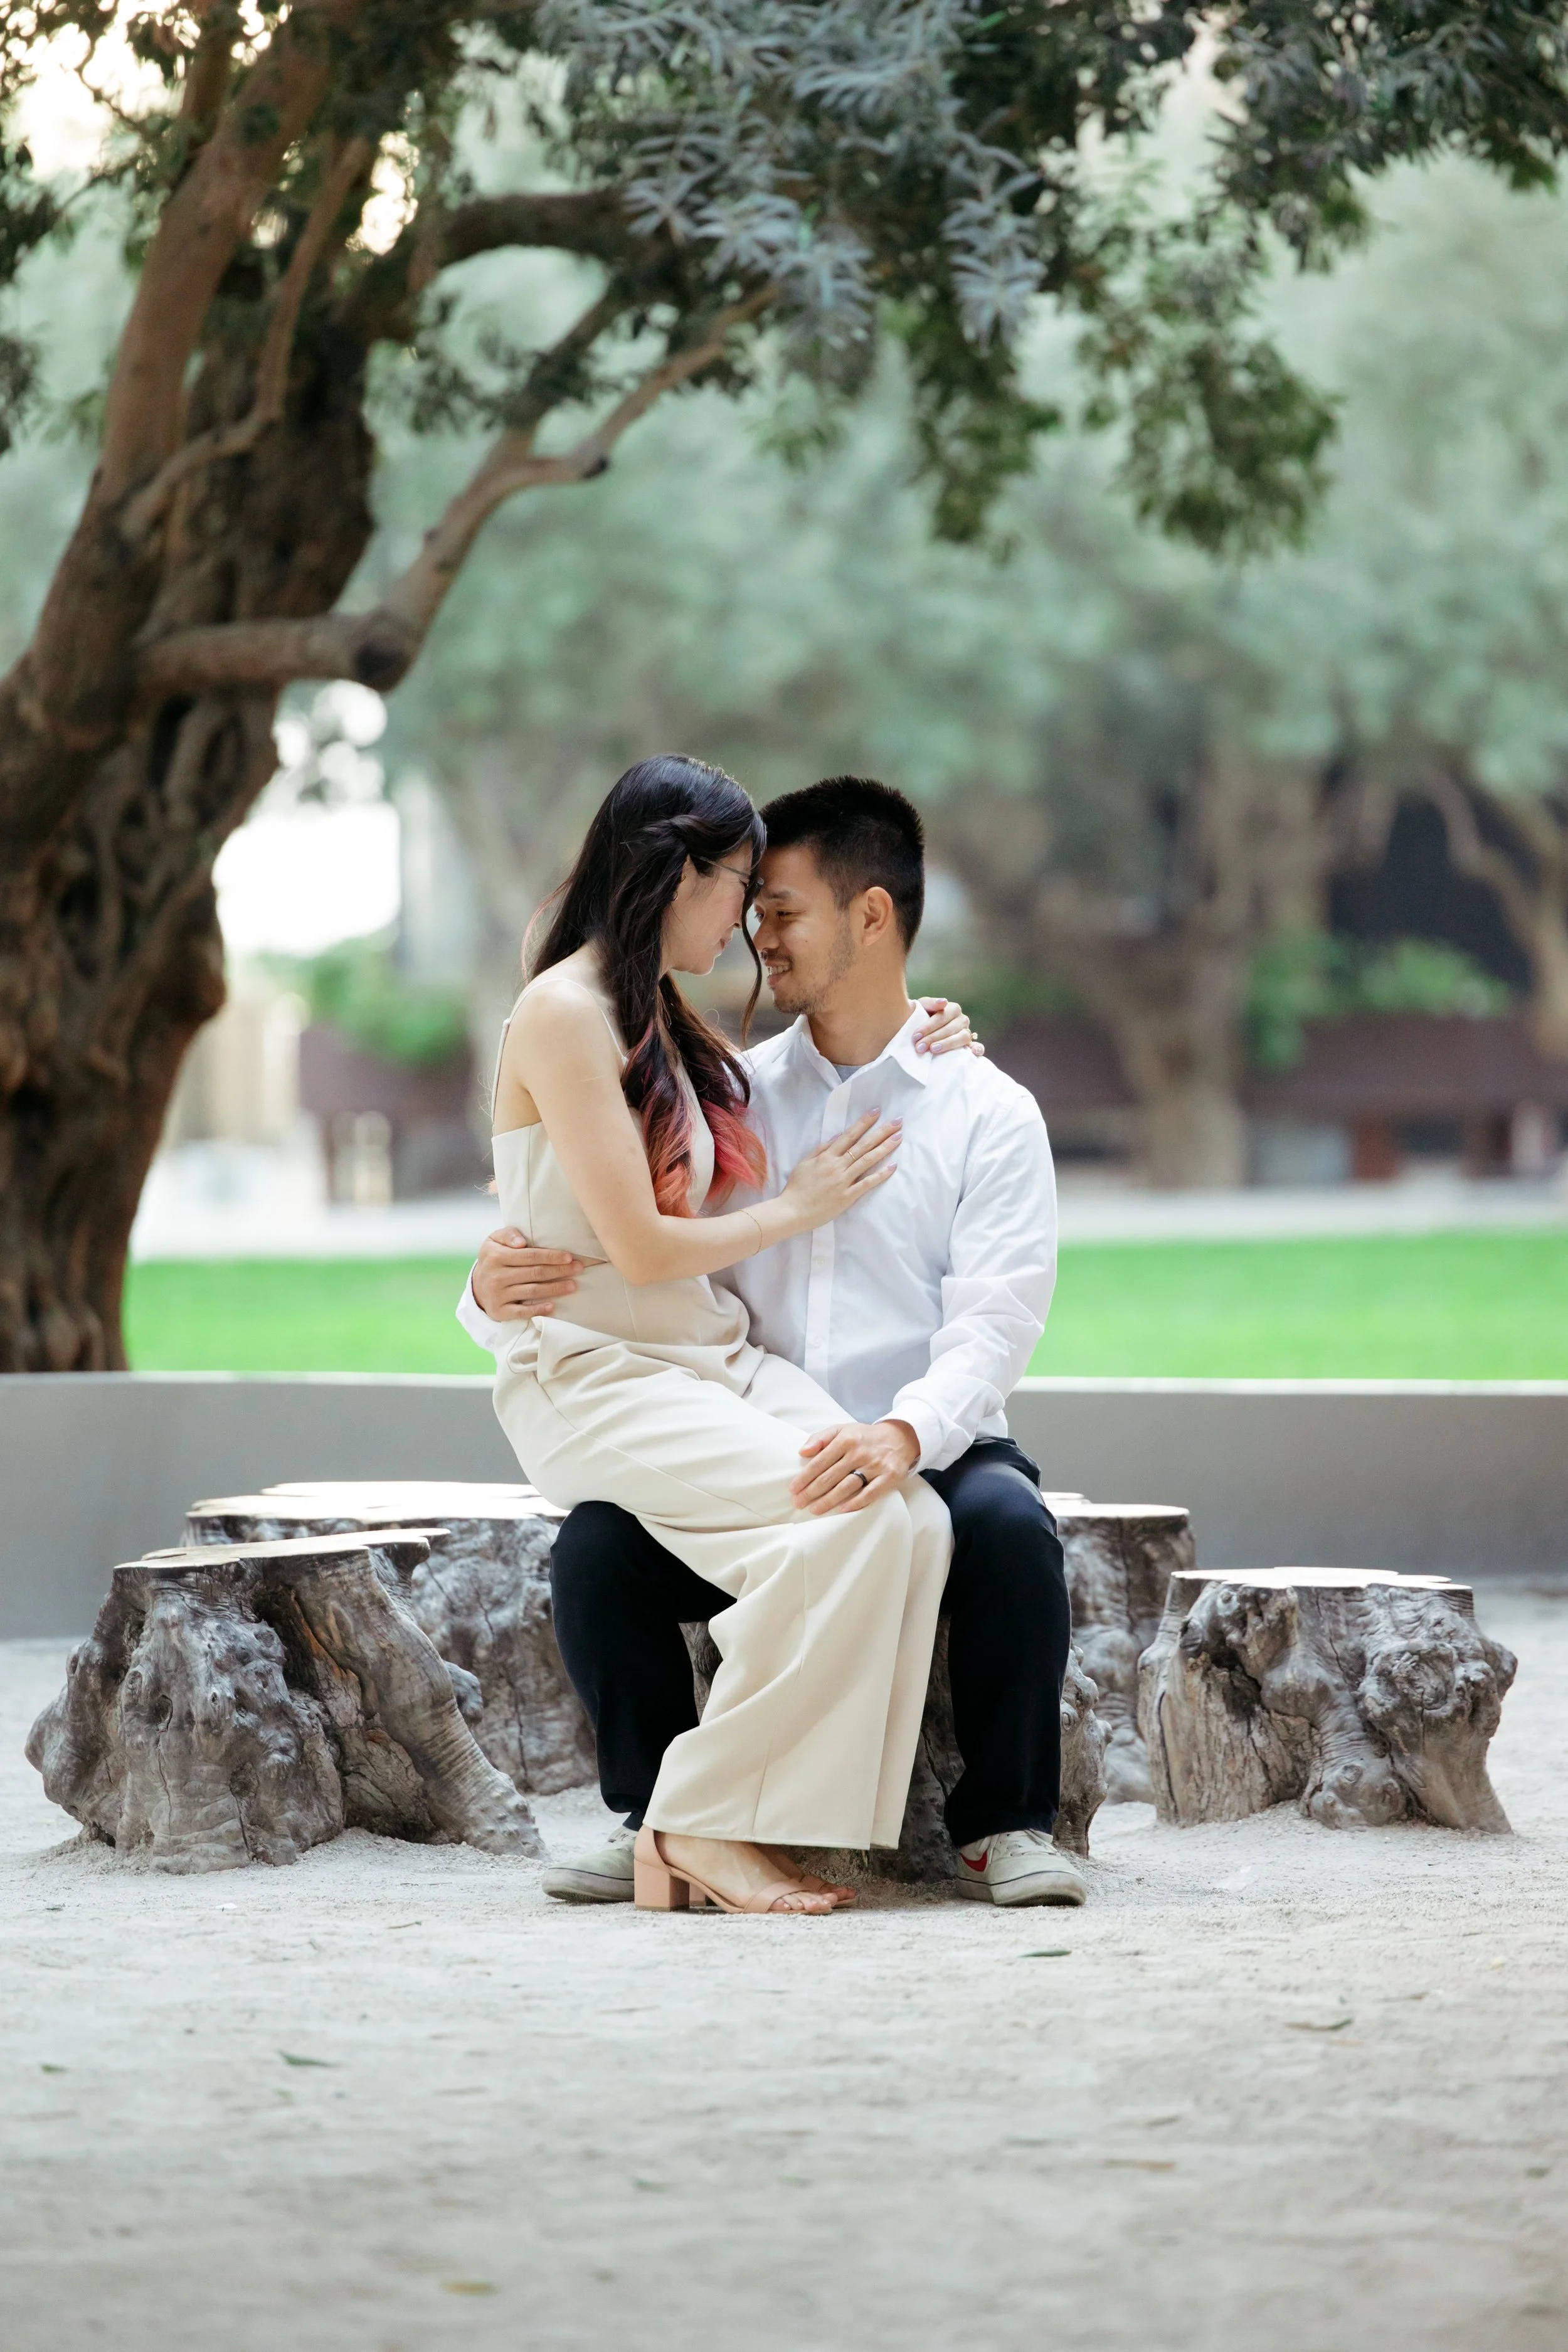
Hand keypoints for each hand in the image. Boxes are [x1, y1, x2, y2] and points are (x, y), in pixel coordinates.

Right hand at [473, 1226, 584, 1319]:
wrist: (477, 1285)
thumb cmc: (494, 1258)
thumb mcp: (494, 1240)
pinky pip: (521, 1312)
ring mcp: (498, 1295)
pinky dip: (537, 1310)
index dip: (551, 1256)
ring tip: (573, 1286)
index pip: (530, 1256)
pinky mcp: (499, 1311)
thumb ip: (508, 1234)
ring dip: (555, 1289)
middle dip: (559, 1271)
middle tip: (578, 1269)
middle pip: (534, 1273)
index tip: (569, 1257)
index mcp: (496, 1256)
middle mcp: (496, 1276)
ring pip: (532, 1291)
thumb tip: (522, 1243)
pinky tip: (552, 1307)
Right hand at [779, 1111, 899, 1231]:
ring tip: (898, 1137)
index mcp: (827, 1156)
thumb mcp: (804, 1163)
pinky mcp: (848, 1196)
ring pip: (867, 1160)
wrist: (792, 1211)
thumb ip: (820, 1149)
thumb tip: (836, 1137)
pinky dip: (880, 1175)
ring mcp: (844, 1181)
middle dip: (881, 1131)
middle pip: (863, 1145)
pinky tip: (893, 1166)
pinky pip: (867, 1184)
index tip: (876, 1111)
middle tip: (897, 1121)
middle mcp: (837, 1166)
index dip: (863, 1122)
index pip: (849, 1135)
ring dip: (884, 1148)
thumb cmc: (796, 1187)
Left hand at [791, 1419, 920, 1514]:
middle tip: (798, 1503)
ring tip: (814, 1510)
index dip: (804, 1477)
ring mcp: (875, 1465)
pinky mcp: (889, 1476)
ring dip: (829, 1500)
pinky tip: (842, 1510)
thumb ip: (820, 1438)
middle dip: (812, 1491)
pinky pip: (870, 1493)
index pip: (820, 1461)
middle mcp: (859, 1452)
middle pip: (831, 1476)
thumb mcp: (842, 1429)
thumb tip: (802, 1452)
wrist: (900, 1438)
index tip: (793, 1489)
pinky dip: (856, 1503)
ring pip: (847, 1486)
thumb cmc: (864, 1437)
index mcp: (845, 1439)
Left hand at [914, 995, 983, 1058]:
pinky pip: (977, 1046)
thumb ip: (930, 1002)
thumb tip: (944, 1002)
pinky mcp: (970, 1044)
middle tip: (920, 1047)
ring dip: (948, 1044)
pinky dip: (978, 1048)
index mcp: (953, 1009)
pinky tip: (975, 1053)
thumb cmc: (922, 1017)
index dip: (929, 1026)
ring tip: (933, 1049)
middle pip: (951, 1028)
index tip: (916, 1036)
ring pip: (962, 1037)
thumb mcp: (922, 1007)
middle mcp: (962, 1020)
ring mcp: (967, 1032)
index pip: (943, 1016)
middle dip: (934, 1038)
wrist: (920, 1030)